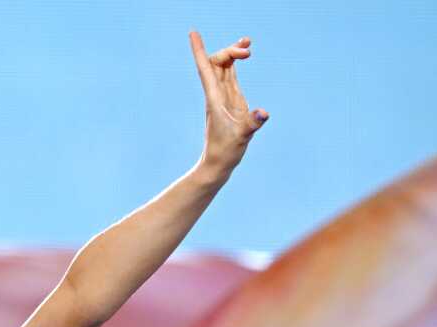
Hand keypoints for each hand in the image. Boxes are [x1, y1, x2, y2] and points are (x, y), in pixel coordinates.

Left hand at [189, 29, 268, 176]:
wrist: (219, 162)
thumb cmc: (226, 150)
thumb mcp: (241, 137)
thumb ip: (252, 124)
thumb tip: (263, 113)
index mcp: (214, 98)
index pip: (205, 69)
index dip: (198, 50)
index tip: (193, 33)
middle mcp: (216, 94)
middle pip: (216, 63)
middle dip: (229, 51)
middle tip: (248, 50)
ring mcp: (224, 97)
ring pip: (223, 68)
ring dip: (232, 52)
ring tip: (247, 42)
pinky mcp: (231, 101)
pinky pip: (230, 76)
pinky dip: (235, 62)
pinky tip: (243, 55)